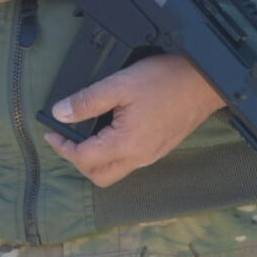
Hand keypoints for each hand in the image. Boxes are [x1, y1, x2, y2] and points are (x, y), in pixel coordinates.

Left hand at [41, 54, 222, 186]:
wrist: (205, 80)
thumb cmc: (165, 80)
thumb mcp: (119, 84)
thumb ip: (86, 101)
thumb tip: (59, 113)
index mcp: (127, 145)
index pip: (84, 159)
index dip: (62, 148)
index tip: (51, 133)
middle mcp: (140, 157)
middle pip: (100, 176)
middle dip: (77, 161)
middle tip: (66, 139)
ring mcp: (152, 155)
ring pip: (116, 171)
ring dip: (95, 160)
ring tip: (84, 135)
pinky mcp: (160, 148)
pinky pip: (130, 162)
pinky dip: (112, 154)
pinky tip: (108, 132)